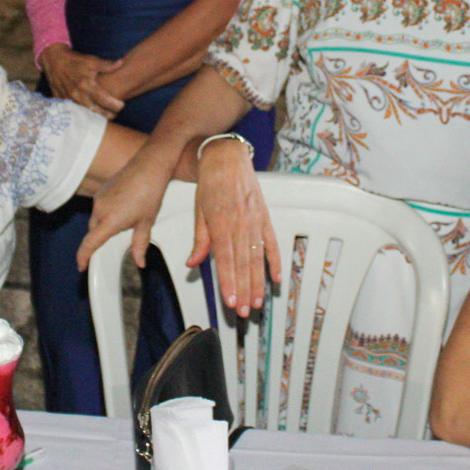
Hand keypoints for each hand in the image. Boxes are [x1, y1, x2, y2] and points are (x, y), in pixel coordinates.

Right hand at [40, 45, 124, 117]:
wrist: (54, 60)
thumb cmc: (75, 61)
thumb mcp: (91, 60)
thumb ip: (106, 65)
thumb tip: (121, 63)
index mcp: (87, 85)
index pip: (104, 100)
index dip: (115, 105)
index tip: (122, 105)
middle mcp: (78, 95)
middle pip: (96, 111)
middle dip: (108, 114)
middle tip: (116, 113)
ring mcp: (69, 100)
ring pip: (86, 113)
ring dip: (97, 116)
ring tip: (107, 116)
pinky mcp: (62, 101)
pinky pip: (75, 112)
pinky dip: (84, 114)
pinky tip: (91, 115)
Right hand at [79, 145, 178, 271]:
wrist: (149, 167)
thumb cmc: (149, 193)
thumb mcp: (146, 223)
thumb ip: (140, 245)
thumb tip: (139, 262)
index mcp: (110, 221)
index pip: (90, 244)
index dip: (83, 257)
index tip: (81, 266)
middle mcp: (100, 210)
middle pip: (93, 232)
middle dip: (99, 240)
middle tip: (113, 240)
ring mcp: (99, 199)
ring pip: (96, 220)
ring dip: (104, 225)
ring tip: (124, 219)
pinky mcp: (101, 191)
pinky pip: (99, 208)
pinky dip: (106, 213)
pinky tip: (122, 208)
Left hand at [189, 137, 277, 316]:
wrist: (227, 158)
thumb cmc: (210, 184)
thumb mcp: (198, 211)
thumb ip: (200, 240)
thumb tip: (193, 263)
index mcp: (221, 224)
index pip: (226, 261)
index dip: (229, 283)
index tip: (230, 302)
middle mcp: (240, 225)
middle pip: (243, 265)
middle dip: (244, 290)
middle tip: (244, 312)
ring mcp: (255, 222)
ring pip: (257, 258)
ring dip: (258, 282)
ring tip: (258, 302)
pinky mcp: (265, 217)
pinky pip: (272, 243)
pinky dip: (275, 261)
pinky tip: (277, 278)